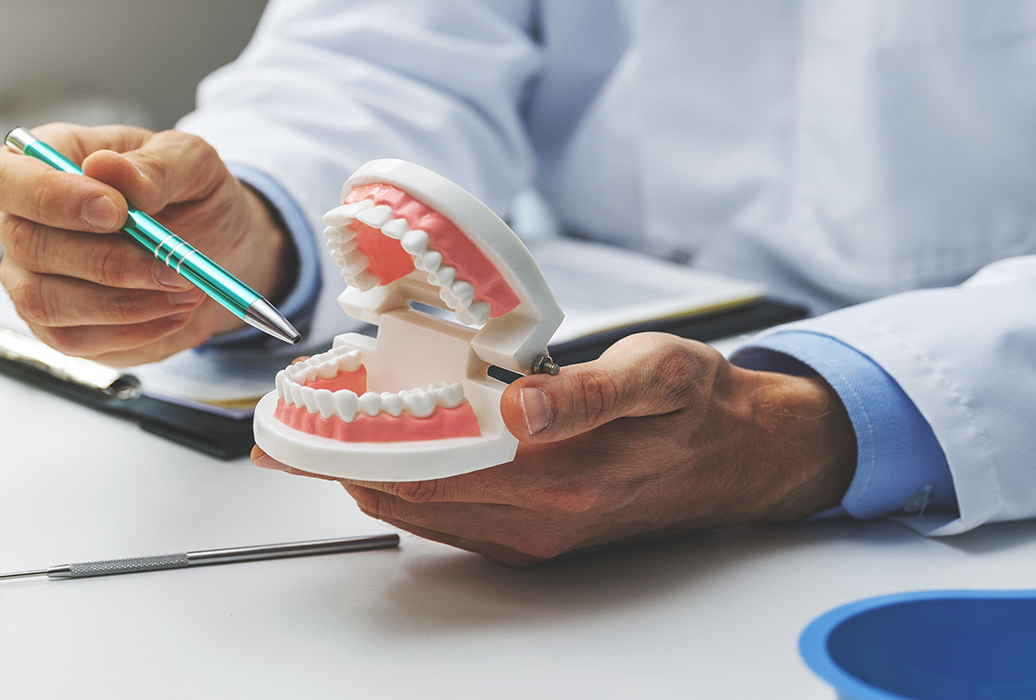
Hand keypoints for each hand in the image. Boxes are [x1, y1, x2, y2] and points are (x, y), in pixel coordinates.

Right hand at [0, 123, 292, 365]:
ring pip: (45, 301)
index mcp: (41, 162)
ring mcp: (29, 278)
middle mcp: (20, 221)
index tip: (116, 211)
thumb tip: (106, 168)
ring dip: (122, 303)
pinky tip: (173, 311)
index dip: (52, 197)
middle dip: (106, 261)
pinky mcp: (53, 326)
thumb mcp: (190, 162)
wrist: (211, 248)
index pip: (4, 179)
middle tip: (172, 265)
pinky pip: (74, 339)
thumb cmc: (188, 193)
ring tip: (183, 288)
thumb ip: (154, 165)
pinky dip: (132, 330)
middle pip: (27, 246)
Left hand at [254, 333, 857, 565]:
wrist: (745, 456)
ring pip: (419, 509)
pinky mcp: (533, 537)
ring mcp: (531, 534)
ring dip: (366, 471)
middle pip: (406, 492)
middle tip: (290, 419)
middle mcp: (536, 517)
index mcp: (557, 474)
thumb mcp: (657, 373)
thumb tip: (522, 407)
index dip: (354, 441)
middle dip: (341, 457)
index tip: (302, 415)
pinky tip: (387, 450)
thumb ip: (586, 391)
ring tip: (321, 430)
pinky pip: (445, 518)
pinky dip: (405, 484)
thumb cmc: (698, 406)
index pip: (424, 463)